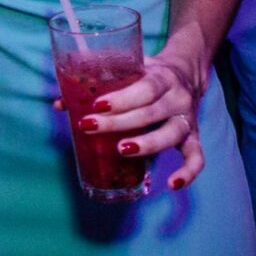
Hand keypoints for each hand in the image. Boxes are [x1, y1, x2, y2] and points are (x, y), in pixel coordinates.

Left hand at [67, 54, 207, 190]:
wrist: (187, 73)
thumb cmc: (146, 74)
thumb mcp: (128, 70)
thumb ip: (97, 84)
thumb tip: (59, 104)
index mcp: (162, 76)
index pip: (144, 88)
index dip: (121, 98)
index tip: (96, 106)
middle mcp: (178, 98)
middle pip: (151, 112)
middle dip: (119, 122)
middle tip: (91, 127)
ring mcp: (187, 119)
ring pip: (171, 135)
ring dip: (146, 144)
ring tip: (121, 149)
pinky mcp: (194, 137)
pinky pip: (196, 158)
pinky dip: (188, 173)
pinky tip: (172, 185)